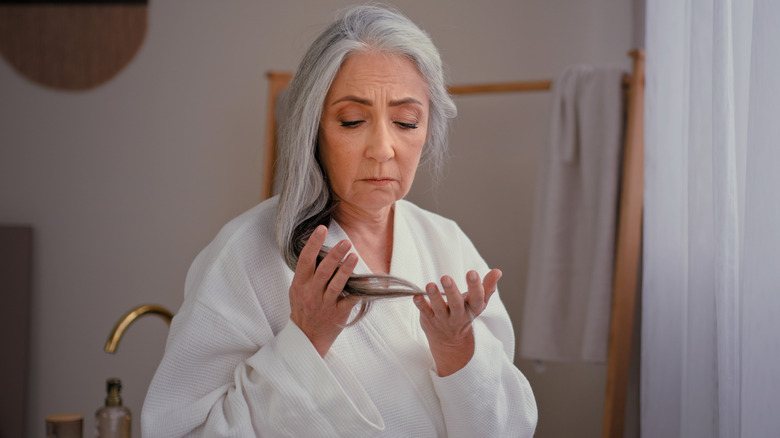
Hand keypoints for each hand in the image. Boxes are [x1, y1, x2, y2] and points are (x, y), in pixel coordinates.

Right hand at [289, 225, 358, 356]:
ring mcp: (325, 305)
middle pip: (323, 271)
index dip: (313, 243)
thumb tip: (317, 248)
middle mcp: (311, 294)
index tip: (322, 229)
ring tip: (354, 256)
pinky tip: (367, 282)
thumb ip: (306, 272)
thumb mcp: (297, 289)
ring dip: (346, 269)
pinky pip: (350, 300)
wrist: (307, 337)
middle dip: (335, 254)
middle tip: (346, 241)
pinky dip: (359, 291)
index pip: (305, 260)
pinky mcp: (338, 314)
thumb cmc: (303, 308)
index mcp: (300, 284)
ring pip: (336, 285)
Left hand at [413, 269, 501, 375]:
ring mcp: (443, 319)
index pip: (477, 299)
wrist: (451, 341)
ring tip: (430, 285)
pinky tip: (416, 296)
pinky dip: (420, 305)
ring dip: (434, 297)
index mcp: (473, 309)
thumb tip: (498, 271)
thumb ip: (487, 286)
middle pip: (456, 305)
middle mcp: (458, 316)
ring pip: (439, 309)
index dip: (475, 286)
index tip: (472, 272)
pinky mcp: (429, 320)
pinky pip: (425, 312)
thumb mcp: (478, 303)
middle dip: (451, 291)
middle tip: (445, 278)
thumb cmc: (465, 313)